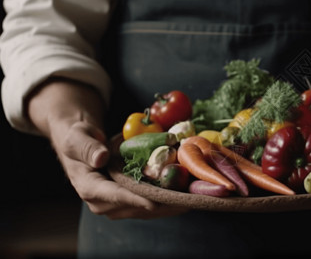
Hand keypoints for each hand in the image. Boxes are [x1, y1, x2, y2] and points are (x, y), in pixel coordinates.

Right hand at [28, 79, 187, 218]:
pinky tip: (188, 195)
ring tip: (193, 199)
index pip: (115, 196)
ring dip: (170, 205)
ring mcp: (117, 204)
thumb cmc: (79, 138)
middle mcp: (103, 202)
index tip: (154, 202)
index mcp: (89, 188)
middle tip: (186, 199)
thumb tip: (101, 157)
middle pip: (137, 207)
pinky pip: (152, 204)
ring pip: (148, 210)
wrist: (82, 143)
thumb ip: (87, 147)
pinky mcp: (129, 201)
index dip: (136, 200)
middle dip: (162, 204)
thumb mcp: (78, 137)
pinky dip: (169, 200)